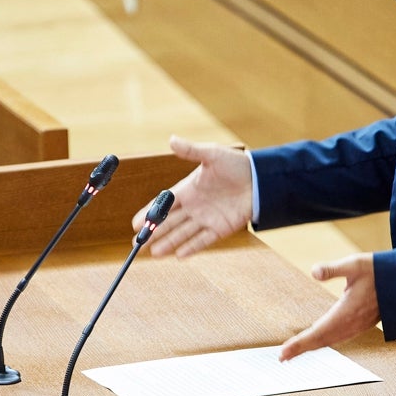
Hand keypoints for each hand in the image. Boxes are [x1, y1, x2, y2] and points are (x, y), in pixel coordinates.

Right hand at [133, 135, 252, 256]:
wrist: (260, 179)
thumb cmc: (236, 164)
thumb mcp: (212, 155)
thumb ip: (191, 151)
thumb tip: (172, 139)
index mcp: (188, 189)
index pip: (164, 204)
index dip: (149, 213)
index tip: (135, 223)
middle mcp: (194, 206)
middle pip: (169, 222)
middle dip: (153, 233)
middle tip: (137, 244)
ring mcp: (206, 218)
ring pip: (182, 234)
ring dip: (168, 243)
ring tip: (153, 253)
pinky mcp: (220, 228)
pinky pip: (202, 240)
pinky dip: (191, 247)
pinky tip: (178, 255)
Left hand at [279, 254, 380, 360]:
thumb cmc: (380, 272)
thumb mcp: (354, 265)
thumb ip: (332, 269)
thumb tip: (314, 272)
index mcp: (347, 312)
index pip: (318, 332)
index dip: (300, 343)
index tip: (284, 352)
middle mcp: (352, 324)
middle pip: (322, 341)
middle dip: (302, 349)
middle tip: (282, 357)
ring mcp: (357, 326)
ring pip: (331, 341)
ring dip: (312, 347)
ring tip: (295, 352)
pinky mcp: (361, 325)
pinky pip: (339, 338)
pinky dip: (325, 342)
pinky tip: (319, 341)